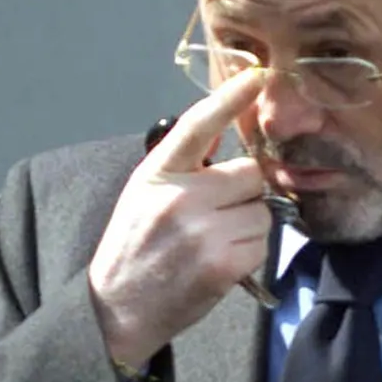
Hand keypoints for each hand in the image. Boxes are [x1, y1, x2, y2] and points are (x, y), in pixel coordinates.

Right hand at [88, 68, 270, 366]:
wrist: (118, 307)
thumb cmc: (136, 244)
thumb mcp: (147, 191)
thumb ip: (185, 163)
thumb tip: (225, 131)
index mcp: (158, 171)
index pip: (199, 124)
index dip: (230, 97)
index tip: (257, 74)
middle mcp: (179, 197)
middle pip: (250, 172)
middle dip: (244, 191)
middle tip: (218, 212)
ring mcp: (202, 231)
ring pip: (262, 209)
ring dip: (249, 223)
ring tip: (216, 240)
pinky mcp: (222, 264)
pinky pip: (263, 243)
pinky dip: (250, 251)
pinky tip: (222, 261)